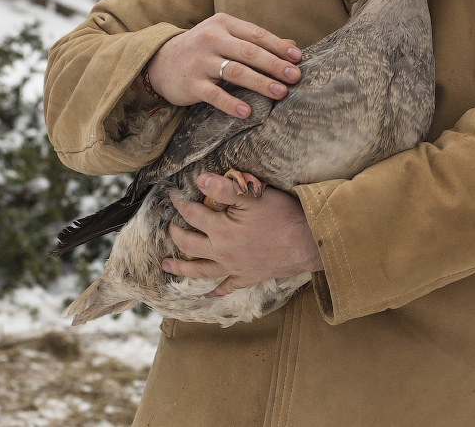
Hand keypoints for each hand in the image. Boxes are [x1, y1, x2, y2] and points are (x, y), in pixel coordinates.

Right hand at [147, 13, 301, 118]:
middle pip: (249, 52)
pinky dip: (231, 103)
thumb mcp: (226, 36)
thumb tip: (293, 46)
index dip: (278, 46)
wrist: (160, 62)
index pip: (256, 34)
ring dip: (260, 83)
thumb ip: (256, 40)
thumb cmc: (202, 48)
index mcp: (223, 24)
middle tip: (295, 77)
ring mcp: (200, 61)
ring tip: (280, 93)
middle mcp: (212, 39)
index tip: (298, 58)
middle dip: (275, 65)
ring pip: (235, 71)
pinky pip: (214, 94)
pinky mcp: (191, 83)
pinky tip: (247, 112)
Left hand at [164, 174, 322, 295]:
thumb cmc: (282, 217)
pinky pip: (228, 287)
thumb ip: (224, 188)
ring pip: (201, 271)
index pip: (192, 214)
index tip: (172, 195)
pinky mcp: (248, 277)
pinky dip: (217, 291)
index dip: (180, 203)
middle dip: (176, 235)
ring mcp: (234, 268)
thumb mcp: (252, 196)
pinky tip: (209, 294)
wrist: (307, 244)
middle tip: (169, 228)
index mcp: (221, 230)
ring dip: (182, 269)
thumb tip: (200, 180)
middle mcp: (222, 252)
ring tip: (167, 266)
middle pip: (190, 245)